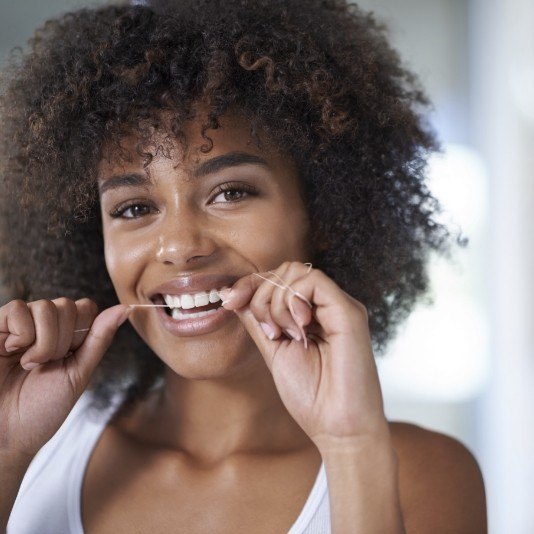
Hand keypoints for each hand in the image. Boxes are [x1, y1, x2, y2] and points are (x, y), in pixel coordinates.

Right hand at [0, 298, 128, 458]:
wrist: (7, 435)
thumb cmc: (42, 409)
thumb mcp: (78, 373)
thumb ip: (100, 338)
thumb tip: (125, 309)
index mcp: (65, 335)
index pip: (85, 307)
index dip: (82, 332)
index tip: (69, 358)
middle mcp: (42, 325)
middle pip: (67, 306)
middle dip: (63, 341)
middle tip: (45, 365)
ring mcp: (18, 325)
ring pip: (46, 306)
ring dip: (44, 342)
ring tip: (29, 364)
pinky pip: (17, 308)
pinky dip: (22, 334)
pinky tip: (12, 352)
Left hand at [220, 261, 388, 450]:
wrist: (337, 428)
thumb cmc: (311, 395)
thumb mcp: (273, 350)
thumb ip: (258, 320)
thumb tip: (235, 295)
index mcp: (312, 313)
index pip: (279, 278)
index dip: (250, 284)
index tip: (228, 301)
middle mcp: (327, 305)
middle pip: (286, 269)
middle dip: (261, 294)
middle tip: (268, 331)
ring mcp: (340, 306)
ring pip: (296, 272)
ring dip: (275, 302)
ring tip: (284, 335)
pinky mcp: (349, 312)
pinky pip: (313, 282)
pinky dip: (292, 301)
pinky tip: (298, 329)